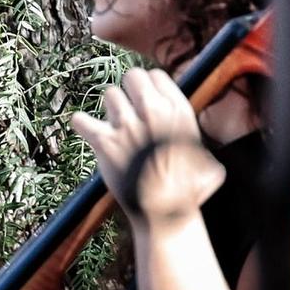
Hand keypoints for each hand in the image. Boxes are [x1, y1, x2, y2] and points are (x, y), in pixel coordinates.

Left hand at [71, 67, 224, 223]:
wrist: (164, 213)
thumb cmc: (186, 191)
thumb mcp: (206, 160)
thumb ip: (198, 146)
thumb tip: (208, 157)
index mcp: (178, 111)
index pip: (157, 75)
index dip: (149, 87)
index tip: (146, 101)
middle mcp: (153, 112)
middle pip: (132, 76)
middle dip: (128, 91)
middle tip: (128, 108)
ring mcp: (128, 125)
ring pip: (110, 94)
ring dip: (110, 110)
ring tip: (115, 126)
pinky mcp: (105, 141)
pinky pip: (83, 119)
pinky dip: (82, 124)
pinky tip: (87, 129)